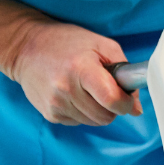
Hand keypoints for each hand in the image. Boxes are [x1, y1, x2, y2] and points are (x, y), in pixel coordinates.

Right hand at [6, 18, 140, 125]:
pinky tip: (75, 94)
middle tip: (107, 89)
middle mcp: (65, 89)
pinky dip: (83, 112)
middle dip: (113, 107)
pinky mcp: (49, 114)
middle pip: (104, 116)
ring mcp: (55, 104)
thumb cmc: (68, 42)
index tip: (129, 99)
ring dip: (98, 110)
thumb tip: (136, 107)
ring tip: (89, 89)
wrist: (27, 48)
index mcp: (81, 69)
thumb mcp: (102, 45)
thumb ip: (125, 73)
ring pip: (93, 122)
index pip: (111, 100)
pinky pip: (78, 122)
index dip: (126, 103)